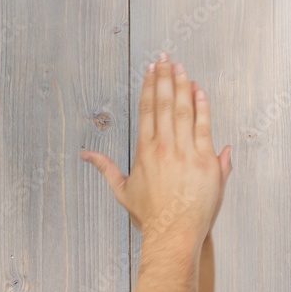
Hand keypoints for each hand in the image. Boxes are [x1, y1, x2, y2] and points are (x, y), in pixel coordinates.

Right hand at [82, 55, 224, 248]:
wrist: (173, 234)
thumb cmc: (150, 216)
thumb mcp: (123, 191)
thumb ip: (106, 168)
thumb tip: (86, 156)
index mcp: (145, 151)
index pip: (148, 110)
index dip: (150, 87)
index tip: (152, 70)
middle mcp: (163, 147)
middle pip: (164, 104)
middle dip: (165, 77)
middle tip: (165, 57)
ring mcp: (184, 153)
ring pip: (183, 110)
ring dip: (182, 85)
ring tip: (181, 67)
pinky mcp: (204, 161)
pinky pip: (204, 126)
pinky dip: (202, 107)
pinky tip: (199, 90)